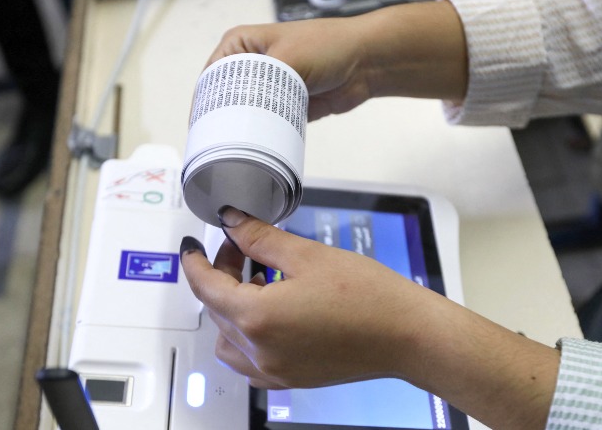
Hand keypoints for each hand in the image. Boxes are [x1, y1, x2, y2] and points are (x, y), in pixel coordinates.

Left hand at [180, 207, 442, 388]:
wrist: (406, 334)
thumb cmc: (369, 297)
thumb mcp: (308, 255)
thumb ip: (260, 238)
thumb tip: (233, 222)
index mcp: (257, 318)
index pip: (205, 286)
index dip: (196, 261)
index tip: (194, 247)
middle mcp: (259, 351)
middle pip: (217, 310)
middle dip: (222, 275)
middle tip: (240, 248)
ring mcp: (274, 370)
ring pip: (228, 340)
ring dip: (231, 309)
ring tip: (258, 282)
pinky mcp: (291, 379)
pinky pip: (249, 362)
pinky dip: (246, 337)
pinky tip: (271, 314)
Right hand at [206, 0, 467, 120]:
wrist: (366, 63)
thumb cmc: (331, 45)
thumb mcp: (287, 58)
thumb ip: (262, 80)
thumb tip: (244, 103)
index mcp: (243, 43)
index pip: (212, 74)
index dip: (205, 100)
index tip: (201, 124)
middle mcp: (254, 64)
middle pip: (226, 98)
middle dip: (223, 119)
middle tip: (216, 142)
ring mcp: (271, 86)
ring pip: (247, 113)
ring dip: (245, 129)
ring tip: (234, 149)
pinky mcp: (286, 105)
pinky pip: (269, 124)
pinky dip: (266, 134)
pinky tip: (259, 146)